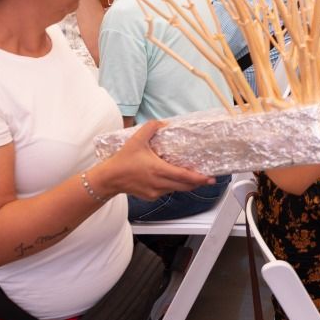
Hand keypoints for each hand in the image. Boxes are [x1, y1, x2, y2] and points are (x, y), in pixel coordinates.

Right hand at [98, 120, 213, 199]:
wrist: (109, 178)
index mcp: (158, 170)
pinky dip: (173, 186)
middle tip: (208, 178)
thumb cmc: (123, 160)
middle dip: (198, 182)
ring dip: (185, 184)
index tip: (210, 178)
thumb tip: (164, 123)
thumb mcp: (137, 139)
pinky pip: (166, 191)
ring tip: (193, 177)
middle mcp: (159, 183)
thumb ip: (151, 127)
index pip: (184, 176)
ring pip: (176, 189)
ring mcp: (155, 192)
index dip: (198, 178)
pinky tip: (173, 179)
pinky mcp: (151, 196)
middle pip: (184, 186)